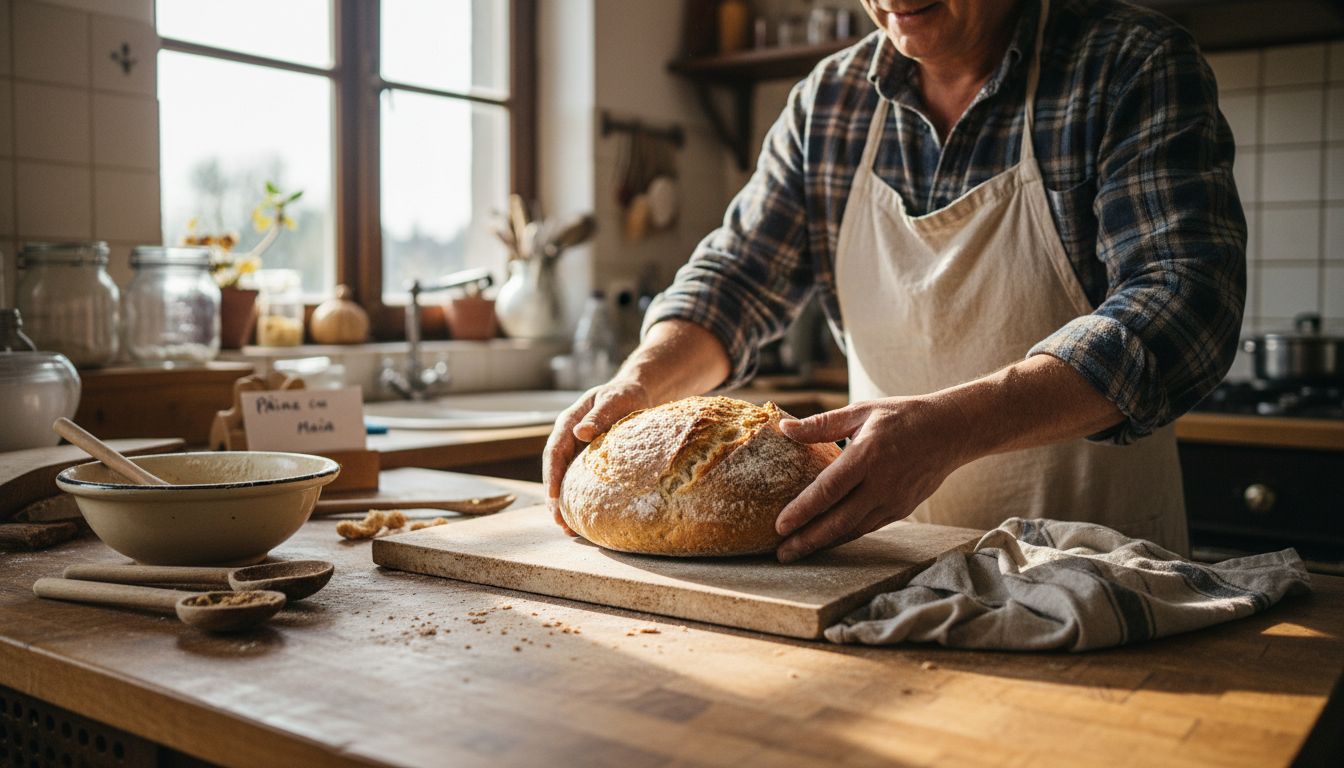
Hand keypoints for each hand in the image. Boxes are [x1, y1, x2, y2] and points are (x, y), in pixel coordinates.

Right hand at [543, 379, 654, 533]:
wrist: (635, 393)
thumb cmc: (624, 395)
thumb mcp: (612, 400)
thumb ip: (598, 416)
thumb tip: (580, 432)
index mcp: (568, 422)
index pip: (554, 452)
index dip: (552, 476)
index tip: (554, 497)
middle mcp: (568, 438)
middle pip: (555, 471)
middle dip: (554, 498)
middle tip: (560, 522)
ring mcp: (576, 450)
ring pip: (565, 479)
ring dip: (565, 503)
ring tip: (569, 529)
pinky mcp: (588, 459)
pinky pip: (579, 480)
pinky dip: (579, 498)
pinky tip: (585, 518)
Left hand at [774, 397, 971, 562]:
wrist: (951, 430)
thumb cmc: (902, 416)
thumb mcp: (861, 411)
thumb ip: (821, 424)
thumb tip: (784, 429)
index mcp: (867, 456)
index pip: (827, 490)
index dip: (802, 511)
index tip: (779, 527)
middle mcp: (880, 484)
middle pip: (838, 521)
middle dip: (807, 541)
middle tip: (781, 555)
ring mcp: (893, 501)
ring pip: (852, 530)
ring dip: (824, 543)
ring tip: (797, 552)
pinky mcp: (901, 510)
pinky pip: (867, 528)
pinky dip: (844, 536)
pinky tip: (826, 541)